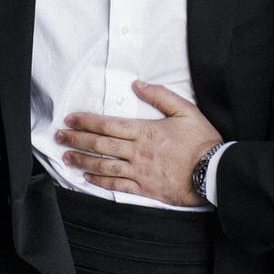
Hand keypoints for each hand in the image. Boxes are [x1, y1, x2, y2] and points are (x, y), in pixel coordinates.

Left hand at [57, 82, 222, 206]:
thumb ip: (161, 96)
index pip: (108, 125)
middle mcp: (138, 151)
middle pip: (101, 144)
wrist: (213, 172)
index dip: (86, 122)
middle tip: (59, 136)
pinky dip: (100, 182)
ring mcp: (140, 171)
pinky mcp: (145, 188)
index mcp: (146, 131)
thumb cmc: (202, 142)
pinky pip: (117, 185)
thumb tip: (138, 85)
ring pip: (104, 165)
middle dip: (77, 139)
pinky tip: (87, 178)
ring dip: (83, 160)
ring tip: (66, 156)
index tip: (71, 120)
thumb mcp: (186, 110)